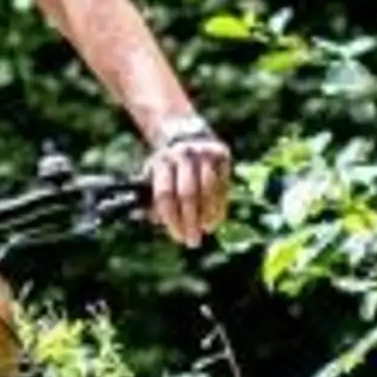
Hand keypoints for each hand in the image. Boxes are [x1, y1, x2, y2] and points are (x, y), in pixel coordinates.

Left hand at [143, 120, 232, 247]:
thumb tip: (158, 221)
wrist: (185, 134)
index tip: (176, 235)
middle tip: (192, 241)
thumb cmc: (166, 166)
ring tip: (205, 231)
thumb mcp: (153, 177)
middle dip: (190, 220)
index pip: (165, 193)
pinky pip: (223, 185)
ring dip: (208, 215)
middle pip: (188, 193)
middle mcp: (183, 155)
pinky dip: (220, 206)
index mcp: (161, 161)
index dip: (171, 217)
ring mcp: (204, 153)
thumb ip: (153, 199)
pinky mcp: (222, 155)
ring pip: (209, 189)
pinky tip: (215, 220)